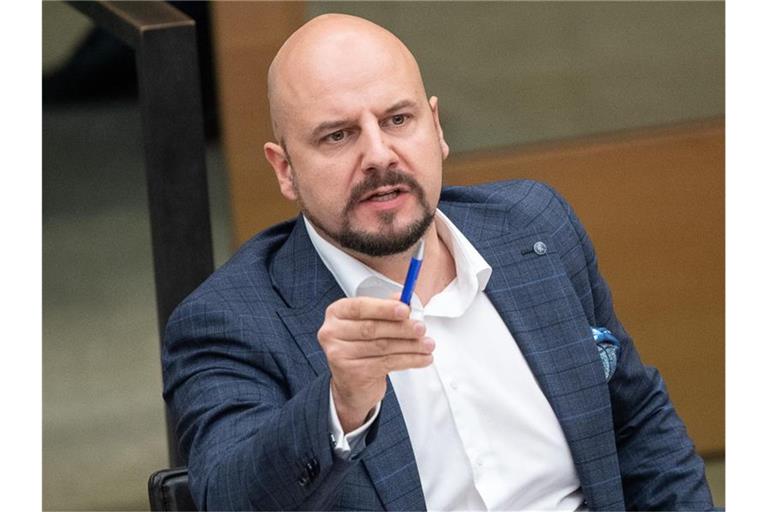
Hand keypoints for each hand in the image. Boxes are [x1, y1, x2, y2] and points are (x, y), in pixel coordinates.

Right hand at [318, 297, 434, 431]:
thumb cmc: (361, 348)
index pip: (360, 307)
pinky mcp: (352, 373)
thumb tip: (403, 298)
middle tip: (421, 328)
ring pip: (382, 346)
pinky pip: (386, 363)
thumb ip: (385, 309)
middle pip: (372, 328)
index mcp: (336, 313)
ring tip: (427, 344)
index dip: (385, 308)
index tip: (405, 310)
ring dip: (410, 345)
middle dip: (402, 328)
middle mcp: (332, 332)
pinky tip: (421, 358)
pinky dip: (409, 360)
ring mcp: (339, 354)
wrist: (351, 384)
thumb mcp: (370, 323)